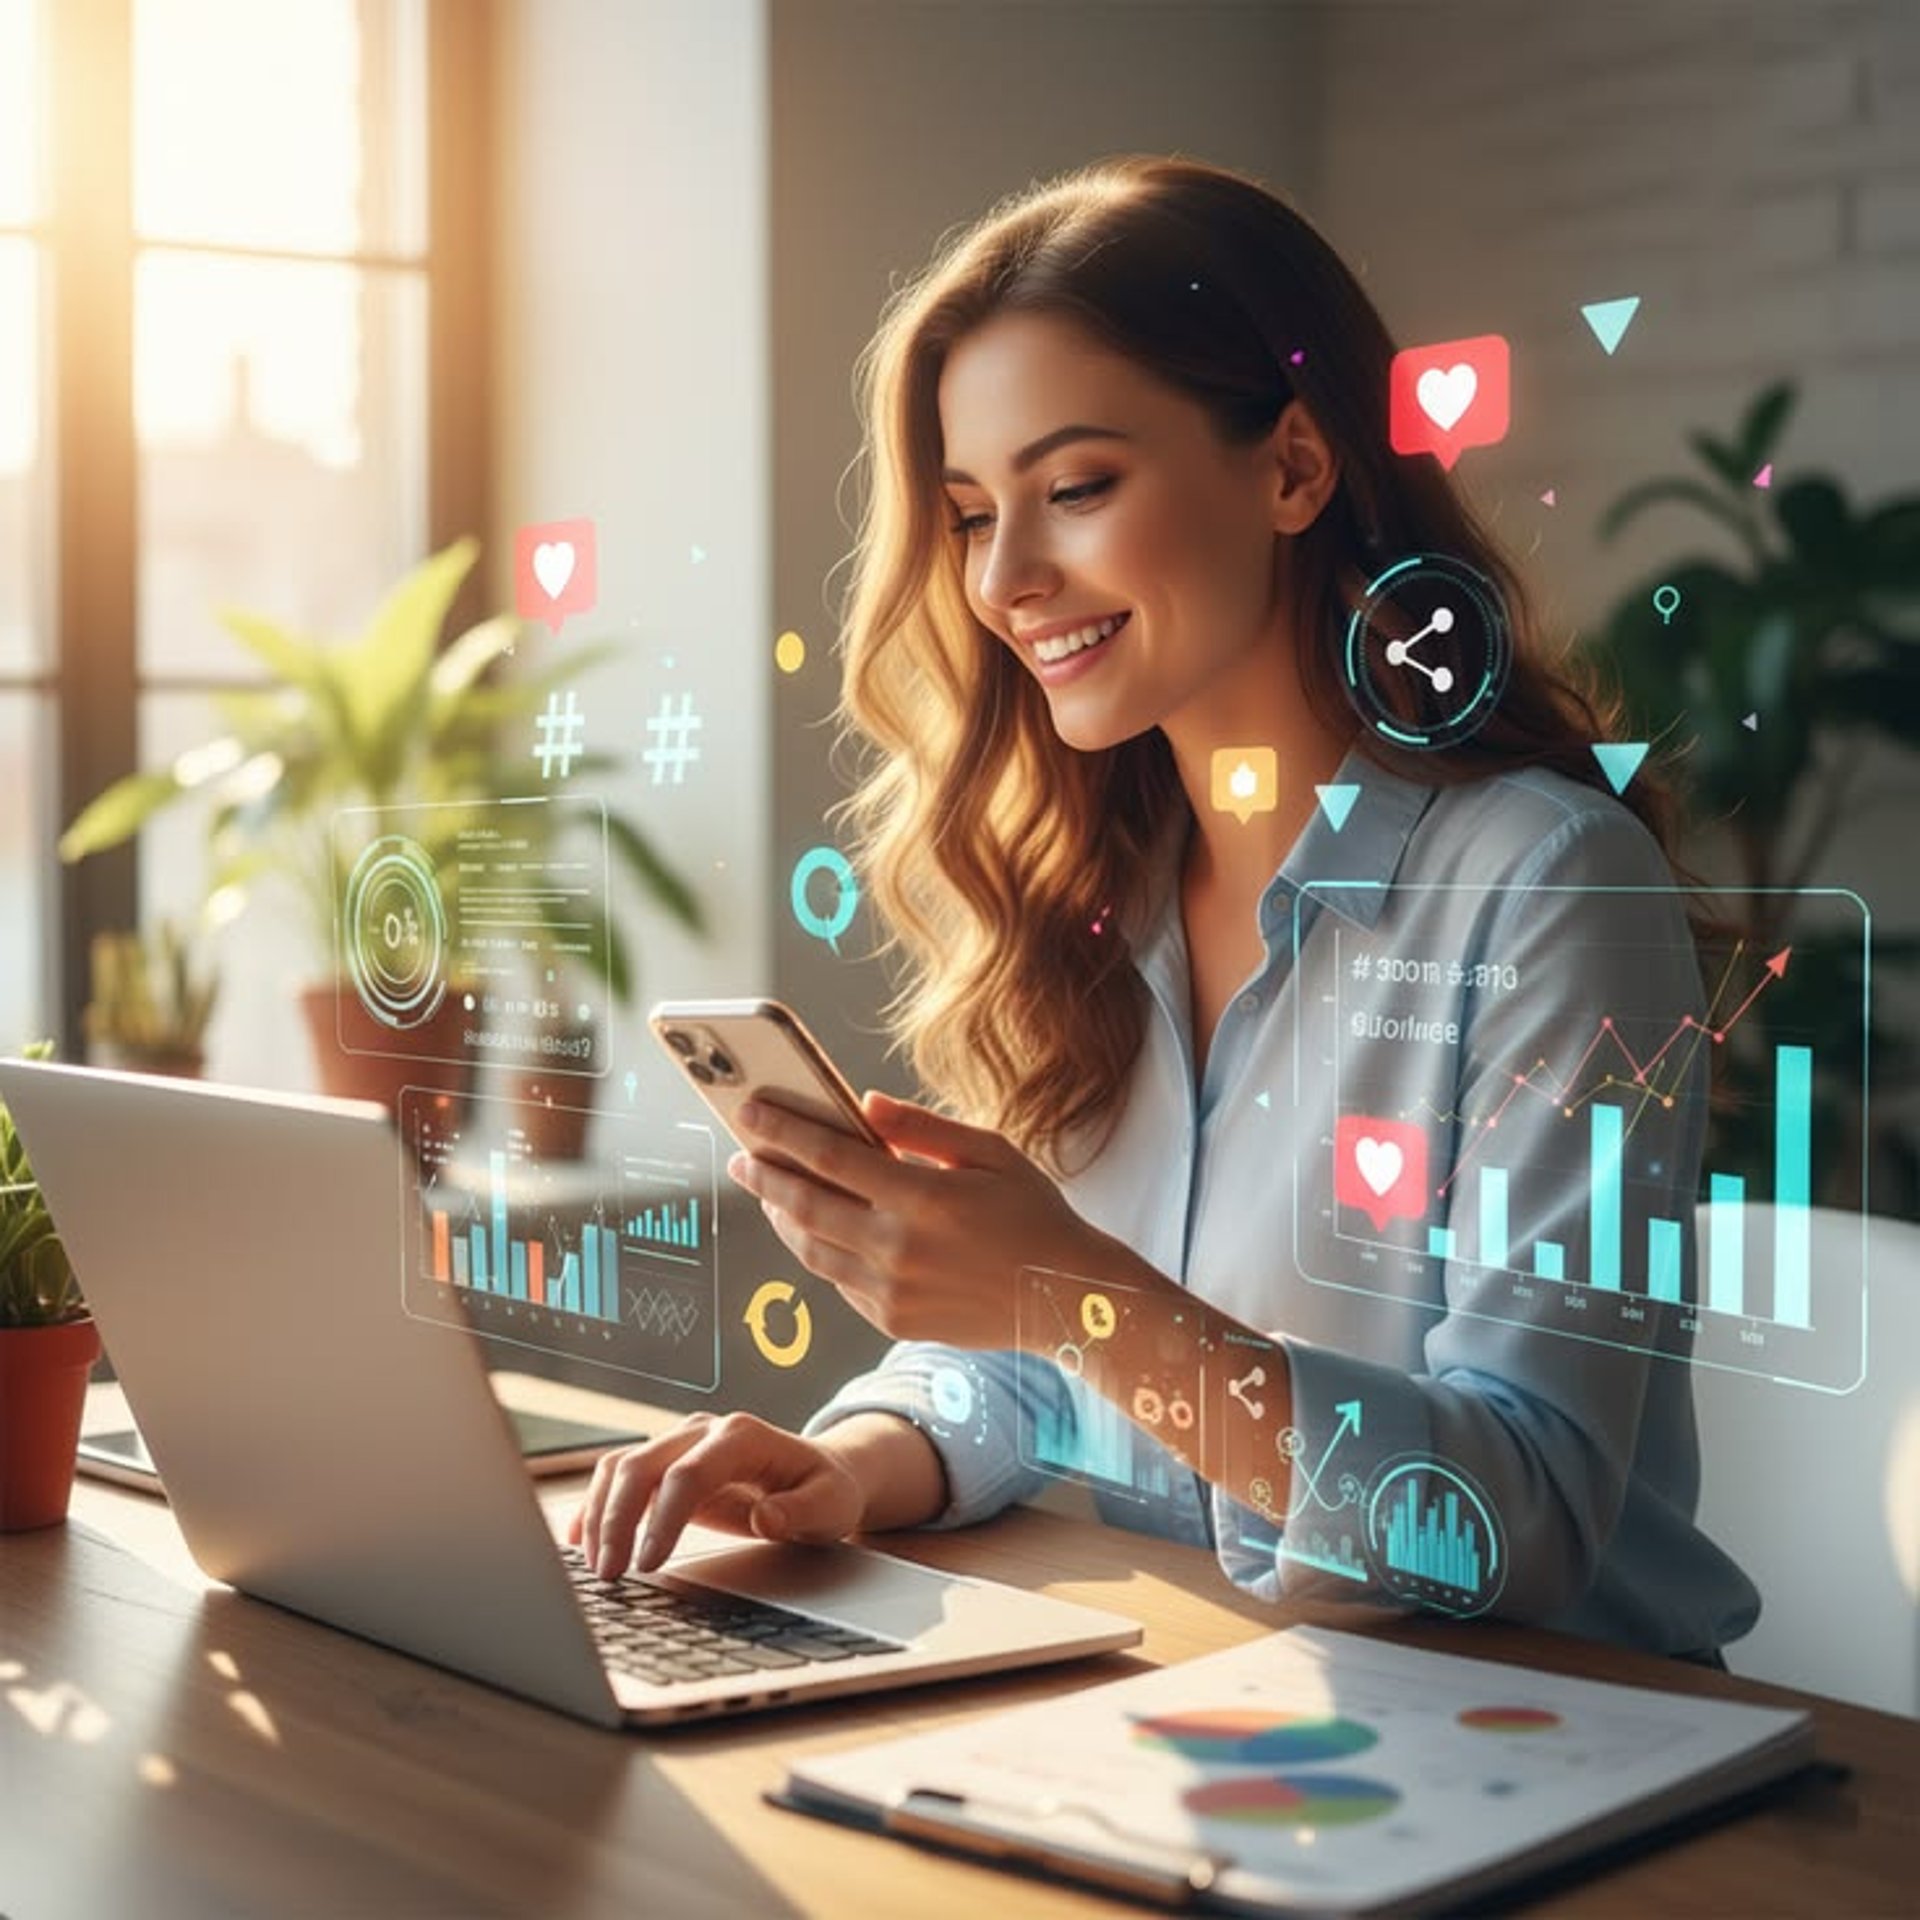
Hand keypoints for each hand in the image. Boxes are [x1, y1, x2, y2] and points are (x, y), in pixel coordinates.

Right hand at [566, 1412, 864, 1575]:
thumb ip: (802, 1511)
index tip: (649, 1563)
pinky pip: (618, 1476)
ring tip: (597, 1569)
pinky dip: (595, 1505)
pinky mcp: (665, 1464)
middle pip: (643, 1465)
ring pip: (622, 1468)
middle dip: (618, 1520)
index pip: (689, 1473)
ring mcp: (680, 1443)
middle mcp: (704, 1431)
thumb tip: (767, 1516)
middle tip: (610, 1575)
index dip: (664, 1518)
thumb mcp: (831, 1505)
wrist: (818, 1473)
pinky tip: (579, 1540)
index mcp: (743, 1436)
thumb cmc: (825, 1490)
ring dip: (601, 1516)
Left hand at [728, 1090, 1131, 1348]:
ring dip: (782, 1217)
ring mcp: (892, 1291)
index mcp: (924, 1198)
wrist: (1066, 1297)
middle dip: (764, 1176)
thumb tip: (864, 1104)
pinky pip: (838, 1281)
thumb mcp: (990, 1151)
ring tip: (769, 1192)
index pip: (831, 1157)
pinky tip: (813, 1229)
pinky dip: (818, 1251)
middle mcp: (900, 1248)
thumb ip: (922, 1128)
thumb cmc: (1033, 1214)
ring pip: (812, 1250)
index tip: (751, 1112)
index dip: (784, 1132)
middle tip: (740, 1156)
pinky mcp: (892, 1320)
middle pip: (806, 1206)